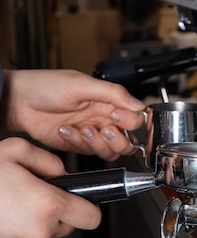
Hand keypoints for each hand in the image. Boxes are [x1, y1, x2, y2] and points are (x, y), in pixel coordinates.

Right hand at [0, 137, 100, 237]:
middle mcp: (39, 231)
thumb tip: (61, 172)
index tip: (83, 199)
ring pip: (45, 233)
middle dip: (59, 210)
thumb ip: (49, 160)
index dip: (89, 206)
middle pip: (68, 225)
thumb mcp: (16, 151)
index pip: (91, 218)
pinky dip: (21, 229)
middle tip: (37, 192)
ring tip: (13, 200)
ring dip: (37, 219)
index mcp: (48, 205)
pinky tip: (4, 213)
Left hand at [1, 69, 144, 160]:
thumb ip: (113, 93)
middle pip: (127, 139)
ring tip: (82, 130)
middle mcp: (102, 117)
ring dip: (97, 143)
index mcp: (108, 100)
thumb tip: (138, 103)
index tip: (115, 116)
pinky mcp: (77, 144)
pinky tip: (65, 130)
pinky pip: (88, 153)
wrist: (18, 102)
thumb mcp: (81, 84)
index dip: (129, 120)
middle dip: (117, 138)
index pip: (134, 117)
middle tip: (103, 130)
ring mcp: (90, 132)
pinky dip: (78, 143)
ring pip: (110, 150)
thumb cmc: (45, 86)